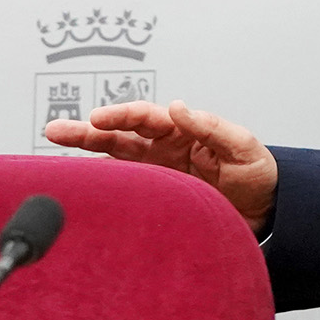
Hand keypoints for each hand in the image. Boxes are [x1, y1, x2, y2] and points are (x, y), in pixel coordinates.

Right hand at [43, 99, 278, 235]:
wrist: (266, 212)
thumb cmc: (257, 173)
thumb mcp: (242, 146)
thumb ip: (211, 127)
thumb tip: (177, 106)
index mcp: (182, 130)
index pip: (145, 117)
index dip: (121, 115)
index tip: (98, 118)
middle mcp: (163, 149)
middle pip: (118, 135)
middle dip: (87, 131)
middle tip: (55, 130)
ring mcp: (155, 173)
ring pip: (113, 160)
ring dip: (85, 154)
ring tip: (54, 149)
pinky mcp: (155, 198)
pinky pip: (124, 190)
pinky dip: (102, 187)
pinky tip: (80, 188)